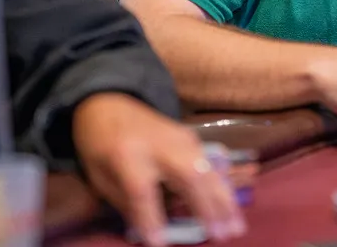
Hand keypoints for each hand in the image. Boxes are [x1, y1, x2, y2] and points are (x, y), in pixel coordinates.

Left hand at [72, 93, 244, 245]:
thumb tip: (155, 232)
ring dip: (224, 199)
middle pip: (187, 174)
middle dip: (206, 206)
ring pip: (207, 168)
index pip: (141, 191)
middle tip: (222, 235)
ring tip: (236, 226)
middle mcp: (158, 144)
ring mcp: (179, 137)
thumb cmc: (100, 147)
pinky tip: (233, 207)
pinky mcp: (191, 137)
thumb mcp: (100, 177)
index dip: (151, 218)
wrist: (108, 103)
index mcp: (126, 155)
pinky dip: (223, 186)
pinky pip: (211, 163)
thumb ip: (127, 203)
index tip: (160, 244)